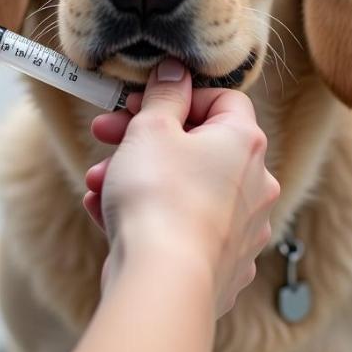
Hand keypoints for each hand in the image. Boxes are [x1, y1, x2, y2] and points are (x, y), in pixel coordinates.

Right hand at [83, 59, 278, 316]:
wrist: (162, 280)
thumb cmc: (159, 196)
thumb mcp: (152, 128)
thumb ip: (165, 94)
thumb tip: (176, 72)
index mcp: (245, 143)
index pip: (222, 99)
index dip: (177, 95)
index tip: (139, 103)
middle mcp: (255, 185)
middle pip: (197, 145)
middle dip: (143, 138)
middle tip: (105, 134)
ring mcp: (242, 229)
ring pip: (184, 188)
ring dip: (137, 177)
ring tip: (96, 182)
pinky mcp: (223, 265)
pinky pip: (182, 228)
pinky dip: (148, 217)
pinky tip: (104, 213)